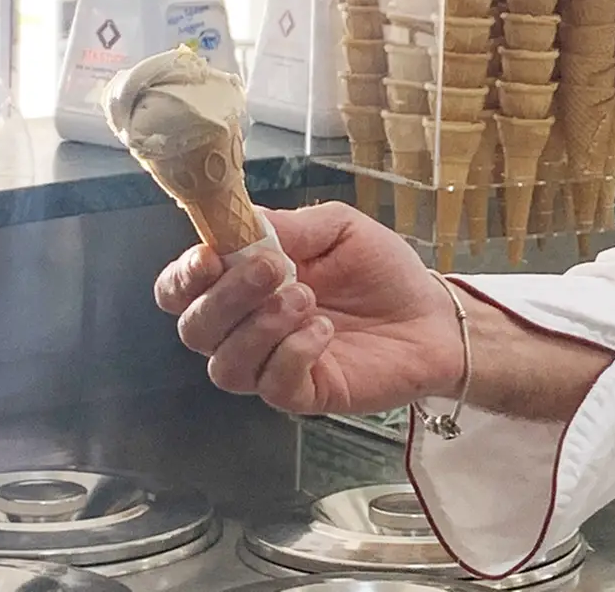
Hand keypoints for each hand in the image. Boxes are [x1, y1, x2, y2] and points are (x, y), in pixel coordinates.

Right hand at [154, 203, 458, 416]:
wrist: (433, 315)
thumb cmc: (381, 271)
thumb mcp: (337, 229)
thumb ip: (289, 226)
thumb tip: (241, 221)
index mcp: (243, 284)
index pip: (181, 291)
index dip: (182, 277)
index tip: (210, 257)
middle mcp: (247, 329)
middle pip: (194, 330)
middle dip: (226, 297)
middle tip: (274, 270)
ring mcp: (272, 365)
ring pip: (225, 366)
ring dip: (260, 327)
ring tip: (307, 299)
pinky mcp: (304, 394)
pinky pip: (272, 386)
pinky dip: (292, 353)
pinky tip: (324, 331)